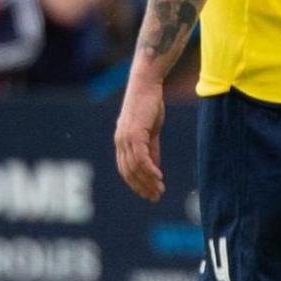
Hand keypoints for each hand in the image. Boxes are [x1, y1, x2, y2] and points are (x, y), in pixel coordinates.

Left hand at [114, 79, 166, 200]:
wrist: (147, 83)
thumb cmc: (149, 103)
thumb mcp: (150, 130)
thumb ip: (151, 149)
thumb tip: (154, 167)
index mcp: (122, 141)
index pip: (125, 169)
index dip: (136, 183)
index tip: (149, 193)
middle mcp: (120, 141)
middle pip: (129, 172)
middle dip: (142, 186)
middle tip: (155, 197)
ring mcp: (126, 138)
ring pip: (135, 167)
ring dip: (147, 181)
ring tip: (159, 190)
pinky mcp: (134, 133)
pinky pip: (141, 158)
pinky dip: (149, 170)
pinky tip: (159, 177)